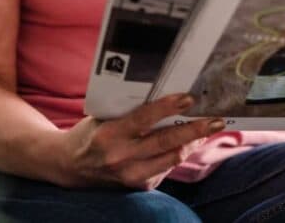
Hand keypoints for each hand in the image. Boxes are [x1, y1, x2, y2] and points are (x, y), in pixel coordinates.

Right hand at [54, 93, 223, 189]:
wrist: (69, 167)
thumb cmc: (91, 132)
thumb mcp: (105, 115)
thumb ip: (131, 110)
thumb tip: (168, 97)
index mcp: (110, 133)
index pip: (144, 118)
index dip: (169, 107)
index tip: (190, 98)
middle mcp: (120, 157)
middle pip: (166, 142)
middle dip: (195, 130)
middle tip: (216, 119)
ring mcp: (130, 176)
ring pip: (172, 159)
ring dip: (193, 143)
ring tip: (209, 128)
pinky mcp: (138, 187)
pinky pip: (166, 168)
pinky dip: (179, 153)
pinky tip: (188, 142)